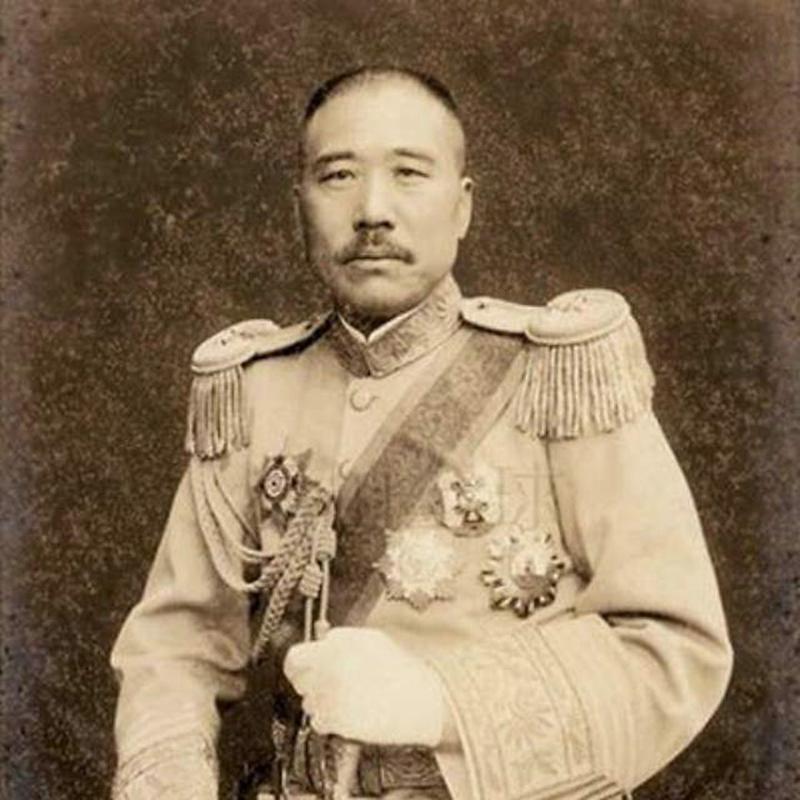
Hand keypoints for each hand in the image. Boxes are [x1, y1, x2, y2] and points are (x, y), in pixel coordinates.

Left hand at [283, 627, 445, 746]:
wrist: (421, 698)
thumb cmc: (401, 668)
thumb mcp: (370, 641)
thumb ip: (340, 640)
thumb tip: (319, 640)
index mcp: (337, 642)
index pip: (297, 655)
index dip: (303, 665)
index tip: (308, 671)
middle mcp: (329, 664)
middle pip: (298, 678)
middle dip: (309, 682)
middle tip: (329, 686)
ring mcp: (330, 691)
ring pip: (308, 701)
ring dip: (322, 702)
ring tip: (350, 699)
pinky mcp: (336, 717)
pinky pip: (319, 721)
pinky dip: (331, 721)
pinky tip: (352, 713)